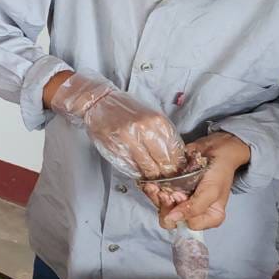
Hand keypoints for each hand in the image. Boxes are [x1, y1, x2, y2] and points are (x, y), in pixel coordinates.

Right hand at [50, 71, 185, 179]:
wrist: (100, 103)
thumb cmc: (127, 109)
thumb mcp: (151, 115)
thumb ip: (163, 133)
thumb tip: (176, 156)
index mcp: (157, 121)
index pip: (175, 150)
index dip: (178, 163)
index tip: (178, 169)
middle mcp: (144, 130)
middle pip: (163, 161)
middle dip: (167, 171)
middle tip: (167, 176)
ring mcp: (128, 140)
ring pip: (148, 167)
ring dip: (152, 174)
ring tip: (153, 175)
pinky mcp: (115, 148)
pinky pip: (131, 167)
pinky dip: (137, 172)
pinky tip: (139, 170)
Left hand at [154, 132, 248, 230]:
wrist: (217, 150)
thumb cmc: (219, 171)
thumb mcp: (212, 191)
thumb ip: (195, 208)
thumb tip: (172, 220)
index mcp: (209, 217)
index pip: (189, 226)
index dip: (181, 214)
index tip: (179, 197)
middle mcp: (193, 212)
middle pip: (172, 220)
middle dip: (165, 207)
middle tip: (165, 193)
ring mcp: (181, 201)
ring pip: (161, 207)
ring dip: (156, 198)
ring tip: (156, 187)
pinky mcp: (171, 190)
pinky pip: (157, 195)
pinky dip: (152, 190)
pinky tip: (151, 184)